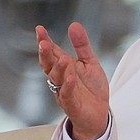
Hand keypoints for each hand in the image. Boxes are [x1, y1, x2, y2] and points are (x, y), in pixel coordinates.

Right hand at [36, 22, 109, 139]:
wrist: (99, 114)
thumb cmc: (91, 89)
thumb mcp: (89, 62)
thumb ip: (82, 45)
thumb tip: (74, 25)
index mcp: (64, 67)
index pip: (52, 52)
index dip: (45, 41)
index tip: (39, 29)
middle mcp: (60, 79)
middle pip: (49, 65)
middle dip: (45, 54)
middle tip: (43, 43)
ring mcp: (64, 92)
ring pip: (57, 79)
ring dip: (58, 69)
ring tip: (62, 58)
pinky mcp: (72, 105)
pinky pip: (68, 95)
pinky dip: (68, 87)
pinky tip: (70, 78)